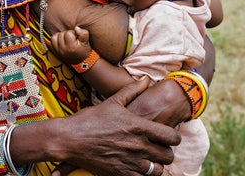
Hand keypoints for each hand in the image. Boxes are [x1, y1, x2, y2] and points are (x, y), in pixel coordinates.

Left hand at [50, 26, 91, 64]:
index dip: (73, 33)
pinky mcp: (54, 53)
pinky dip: (54, 42)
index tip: (76, 37)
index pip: (68, 33)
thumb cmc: (84, 51)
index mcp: (71, 47)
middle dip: (66, 34)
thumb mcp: (86, 42)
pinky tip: (60, 43)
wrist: (81, 63)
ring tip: (66, 40)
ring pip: (54, 38)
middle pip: (60, 34)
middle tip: (72, 39)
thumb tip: (76, 28)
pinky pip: (50, 43)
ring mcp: (57, 52)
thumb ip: (83, 33)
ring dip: (59, 37)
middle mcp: (62, 50)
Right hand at [54, 79, 179, 175]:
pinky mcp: (120, 173)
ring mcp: (130, 161)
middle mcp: (137, 145)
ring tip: (149, 160)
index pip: (171, 136)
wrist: (70, 139)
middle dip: (166, 152)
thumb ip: (132, 90)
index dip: (174, 137)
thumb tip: (146, 79)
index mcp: (138, 126)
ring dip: (156, 165)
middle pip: (167, 155)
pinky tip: (137, 168)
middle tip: (158, 148)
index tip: (169, 137)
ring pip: (157, 170)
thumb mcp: (112, 102)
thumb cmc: (90, 119)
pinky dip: (143, 175)